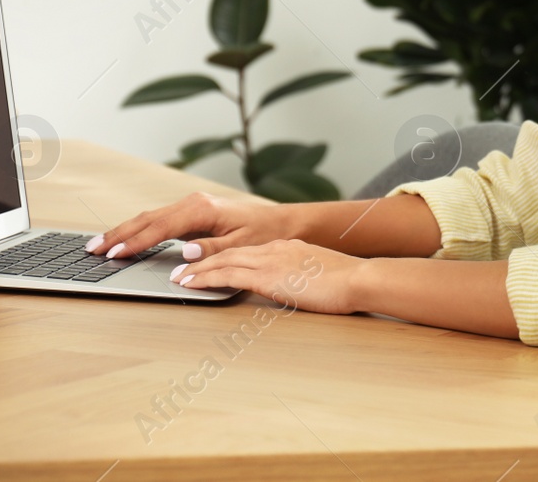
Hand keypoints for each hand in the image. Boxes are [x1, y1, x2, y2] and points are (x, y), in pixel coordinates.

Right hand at [86, 190, 294, 260]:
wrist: (281, 223)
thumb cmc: (264, 234)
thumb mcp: (241, 246)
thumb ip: (211, 250)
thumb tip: (183, 254)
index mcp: (202, 210)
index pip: (160, 227)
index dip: (136, 242)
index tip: (115, 254)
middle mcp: (193, 203)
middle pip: (147, 219)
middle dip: (118, 234)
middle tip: (92, 250)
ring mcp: (190, 206)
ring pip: (149, 218)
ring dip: (123, 231)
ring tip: (98, 246)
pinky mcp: (191, 213)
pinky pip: (157, 220)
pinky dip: (138, 229)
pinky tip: (124, 239)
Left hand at [169, 238, 366, 313]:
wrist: (358, 278)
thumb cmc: (348, 282)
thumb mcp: (320, 275)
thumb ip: (303, 278)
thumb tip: (298, 288)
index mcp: (288, 248)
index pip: (248, 252)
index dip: (224, 258)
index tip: (209, 264)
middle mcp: (275, 249)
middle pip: (230, 253)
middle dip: (203, 261)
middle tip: (181, 269)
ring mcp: (271, 260)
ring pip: (224, 261)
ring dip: (197, 270)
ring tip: (179, 278)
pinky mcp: (267, 277)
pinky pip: (228, 275)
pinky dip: (206, 278)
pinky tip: (192, 284)